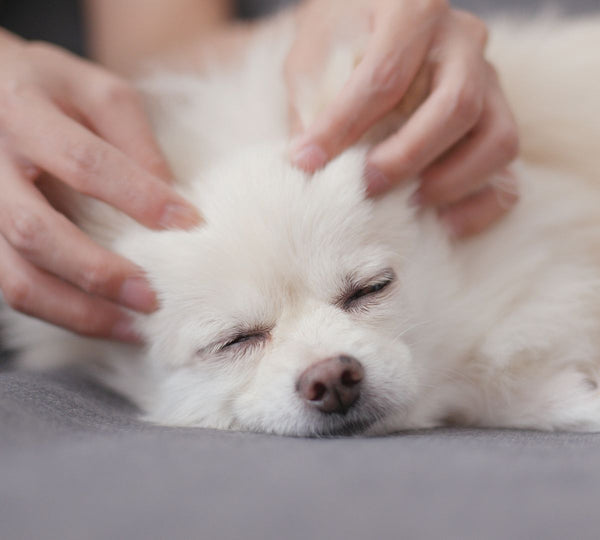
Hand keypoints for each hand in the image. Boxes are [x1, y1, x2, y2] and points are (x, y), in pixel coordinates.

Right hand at [0, 31, 200, 340]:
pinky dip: (60, 312)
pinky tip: (103, 320)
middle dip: (99, 272)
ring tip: (133, 329)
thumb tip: (170, 196)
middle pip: (37, 232)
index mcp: (23, 113)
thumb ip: (132, 135)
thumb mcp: (93, 90)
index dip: (138, 197)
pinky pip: (12, 288)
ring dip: (77, 312)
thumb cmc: (47, 87)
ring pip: (15, 277)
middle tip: (152, 297)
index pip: (84, 163)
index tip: (189, 223)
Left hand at [287, 0, 519, 237]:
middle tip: (366, 186)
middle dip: (407, 157)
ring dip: (451, 183)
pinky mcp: (499, 116)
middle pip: (457, 107)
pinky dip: (480, 204)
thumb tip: (308, 163)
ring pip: (498, 140)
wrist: (378, 20)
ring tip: (405, 205)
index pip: (384, 78)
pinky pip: (509, 170)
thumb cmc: (344, 37)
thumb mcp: (316, 53)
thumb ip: (313, 101)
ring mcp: (490, 79)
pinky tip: (441, 223)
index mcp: (414, 12)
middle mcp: (463, 41)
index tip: (307, 162)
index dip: (343, 127)